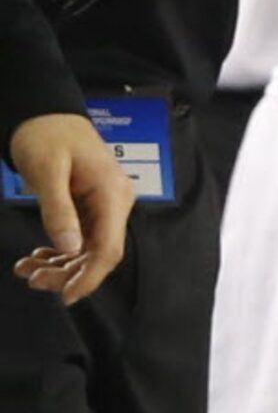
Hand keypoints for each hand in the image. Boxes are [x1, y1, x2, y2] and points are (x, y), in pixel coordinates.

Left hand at [9, 113, 134, 303]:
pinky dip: (59, 254)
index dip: (90, 277)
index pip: (109, 247)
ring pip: (89, 251)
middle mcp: (116, 201)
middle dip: (67, 274)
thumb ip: (59, 210)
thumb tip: (70, 250)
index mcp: (112, 192)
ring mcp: (106, 204)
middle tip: (31, 278)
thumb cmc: (48, 136)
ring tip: (26, 269)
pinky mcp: (93, 207)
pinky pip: (81, 240)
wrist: (46, 115)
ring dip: (59, 267)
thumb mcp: (48, 171)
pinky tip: (37, 256)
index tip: (65, 297)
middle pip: (99, 254)